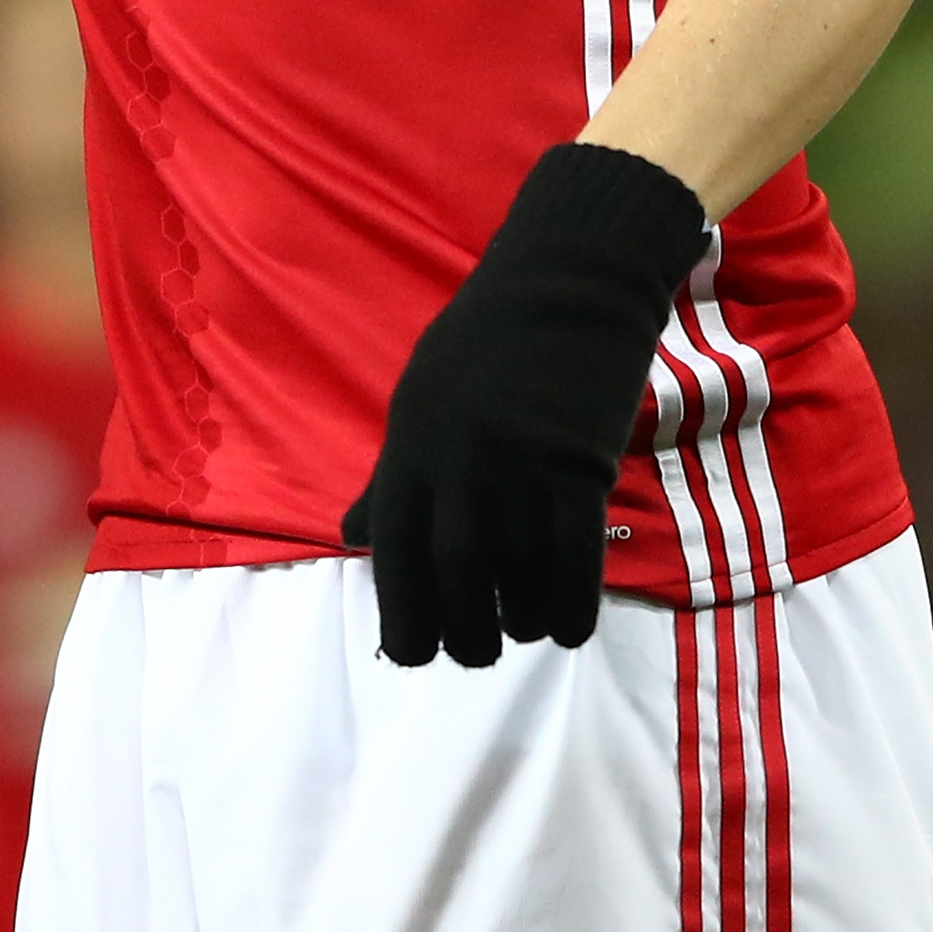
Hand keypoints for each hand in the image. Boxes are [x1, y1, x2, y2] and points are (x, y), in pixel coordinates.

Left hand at [342, 145, 703, 668]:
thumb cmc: (490, 341)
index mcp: (411, 445)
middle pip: (457, 579)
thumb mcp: (420, 398)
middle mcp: (459, 462)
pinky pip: (575, 558)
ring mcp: (521, 464)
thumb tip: (353, 539)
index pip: (396, 557)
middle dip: (466, 635)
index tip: (422, 652)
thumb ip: (392, 477)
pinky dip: (570, 604)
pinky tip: (568, 625)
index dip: (407, 620)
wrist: (570, 279)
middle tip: (479, 651)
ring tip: (524, 627)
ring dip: (521, 621)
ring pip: (519, 576)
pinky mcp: (579, 465)